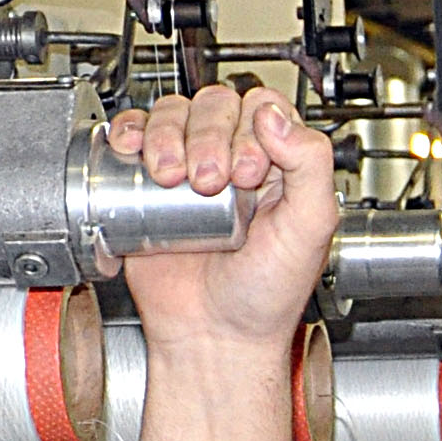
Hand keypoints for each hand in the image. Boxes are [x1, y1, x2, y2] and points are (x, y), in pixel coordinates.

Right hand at [102, 84, 336, 351]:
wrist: (214, 336)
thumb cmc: (267, 294)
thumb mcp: (311, 228)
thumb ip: (311, 165)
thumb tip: (278, 116)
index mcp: (280, 164)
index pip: (262, 108)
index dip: (251, 128)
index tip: (248, 174)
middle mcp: (234, 160)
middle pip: (214, 105)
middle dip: (209, 136)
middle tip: (211, 183)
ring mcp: (189, 170)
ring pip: (174, 114)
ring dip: (168, 135)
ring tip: (172, 179)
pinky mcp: (148, 187)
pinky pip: (135, 137)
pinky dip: (130, 133)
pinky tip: (135, 152)